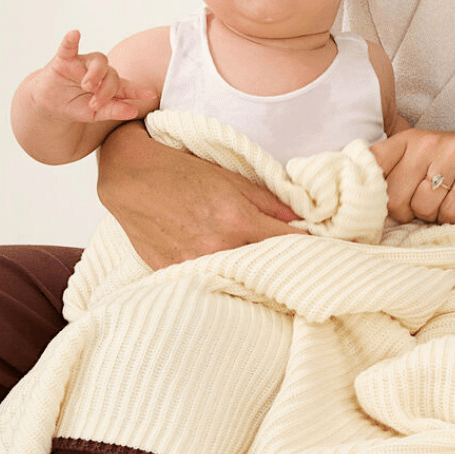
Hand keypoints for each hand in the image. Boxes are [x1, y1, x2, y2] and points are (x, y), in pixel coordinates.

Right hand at [34, 30, 158, 122]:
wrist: (49, 104)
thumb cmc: (75, 106)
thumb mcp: (94, 113)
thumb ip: (113, 110)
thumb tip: (133, 111)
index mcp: (109, 86)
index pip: (127, 86)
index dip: (138, 90)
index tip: (150, 96)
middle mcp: (100, 72)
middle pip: (113, 75)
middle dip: (106, 91)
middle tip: (95, 104)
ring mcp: (83, 63)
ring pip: (99, 60)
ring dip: (95, 74)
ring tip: (87, 86)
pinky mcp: (65, 59)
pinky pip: (69, 46)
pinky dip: (71, 40)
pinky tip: (74, 34)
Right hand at [98, 122, 300, 267]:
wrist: (131, 179)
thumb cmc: (182, 173)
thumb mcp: (233, 179)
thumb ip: (271, 202)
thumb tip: (304, 221)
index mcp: (237, 220)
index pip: (289, 243)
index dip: (309, 247)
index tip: (323, 251)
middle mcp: (218, 246)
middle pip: (266, 267)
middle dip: (283, 264)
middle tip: (295, 263)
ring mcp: (195, 264)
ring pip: (238, 278)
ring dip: (252, 275)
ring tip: (262, 270)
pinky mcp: (175, 274)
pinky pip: (208, 280)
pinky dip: (221, 277)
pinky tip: (226, 271)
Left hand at [371, 128, 454, 223]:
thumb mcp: (421, 165)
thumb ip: (392, 177)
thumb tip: (357, 207)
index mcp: (406, 140)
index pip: (371, 165)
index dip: (372, 194)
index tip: (382, 206)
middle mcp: (427, 141)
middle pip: (395, 199)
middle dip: (410, 213)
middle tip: (428, 206)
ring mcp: (454, 151)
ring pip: (424, 207)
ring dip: (436, 217)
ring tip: (448, 204)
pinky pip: (452, 211)